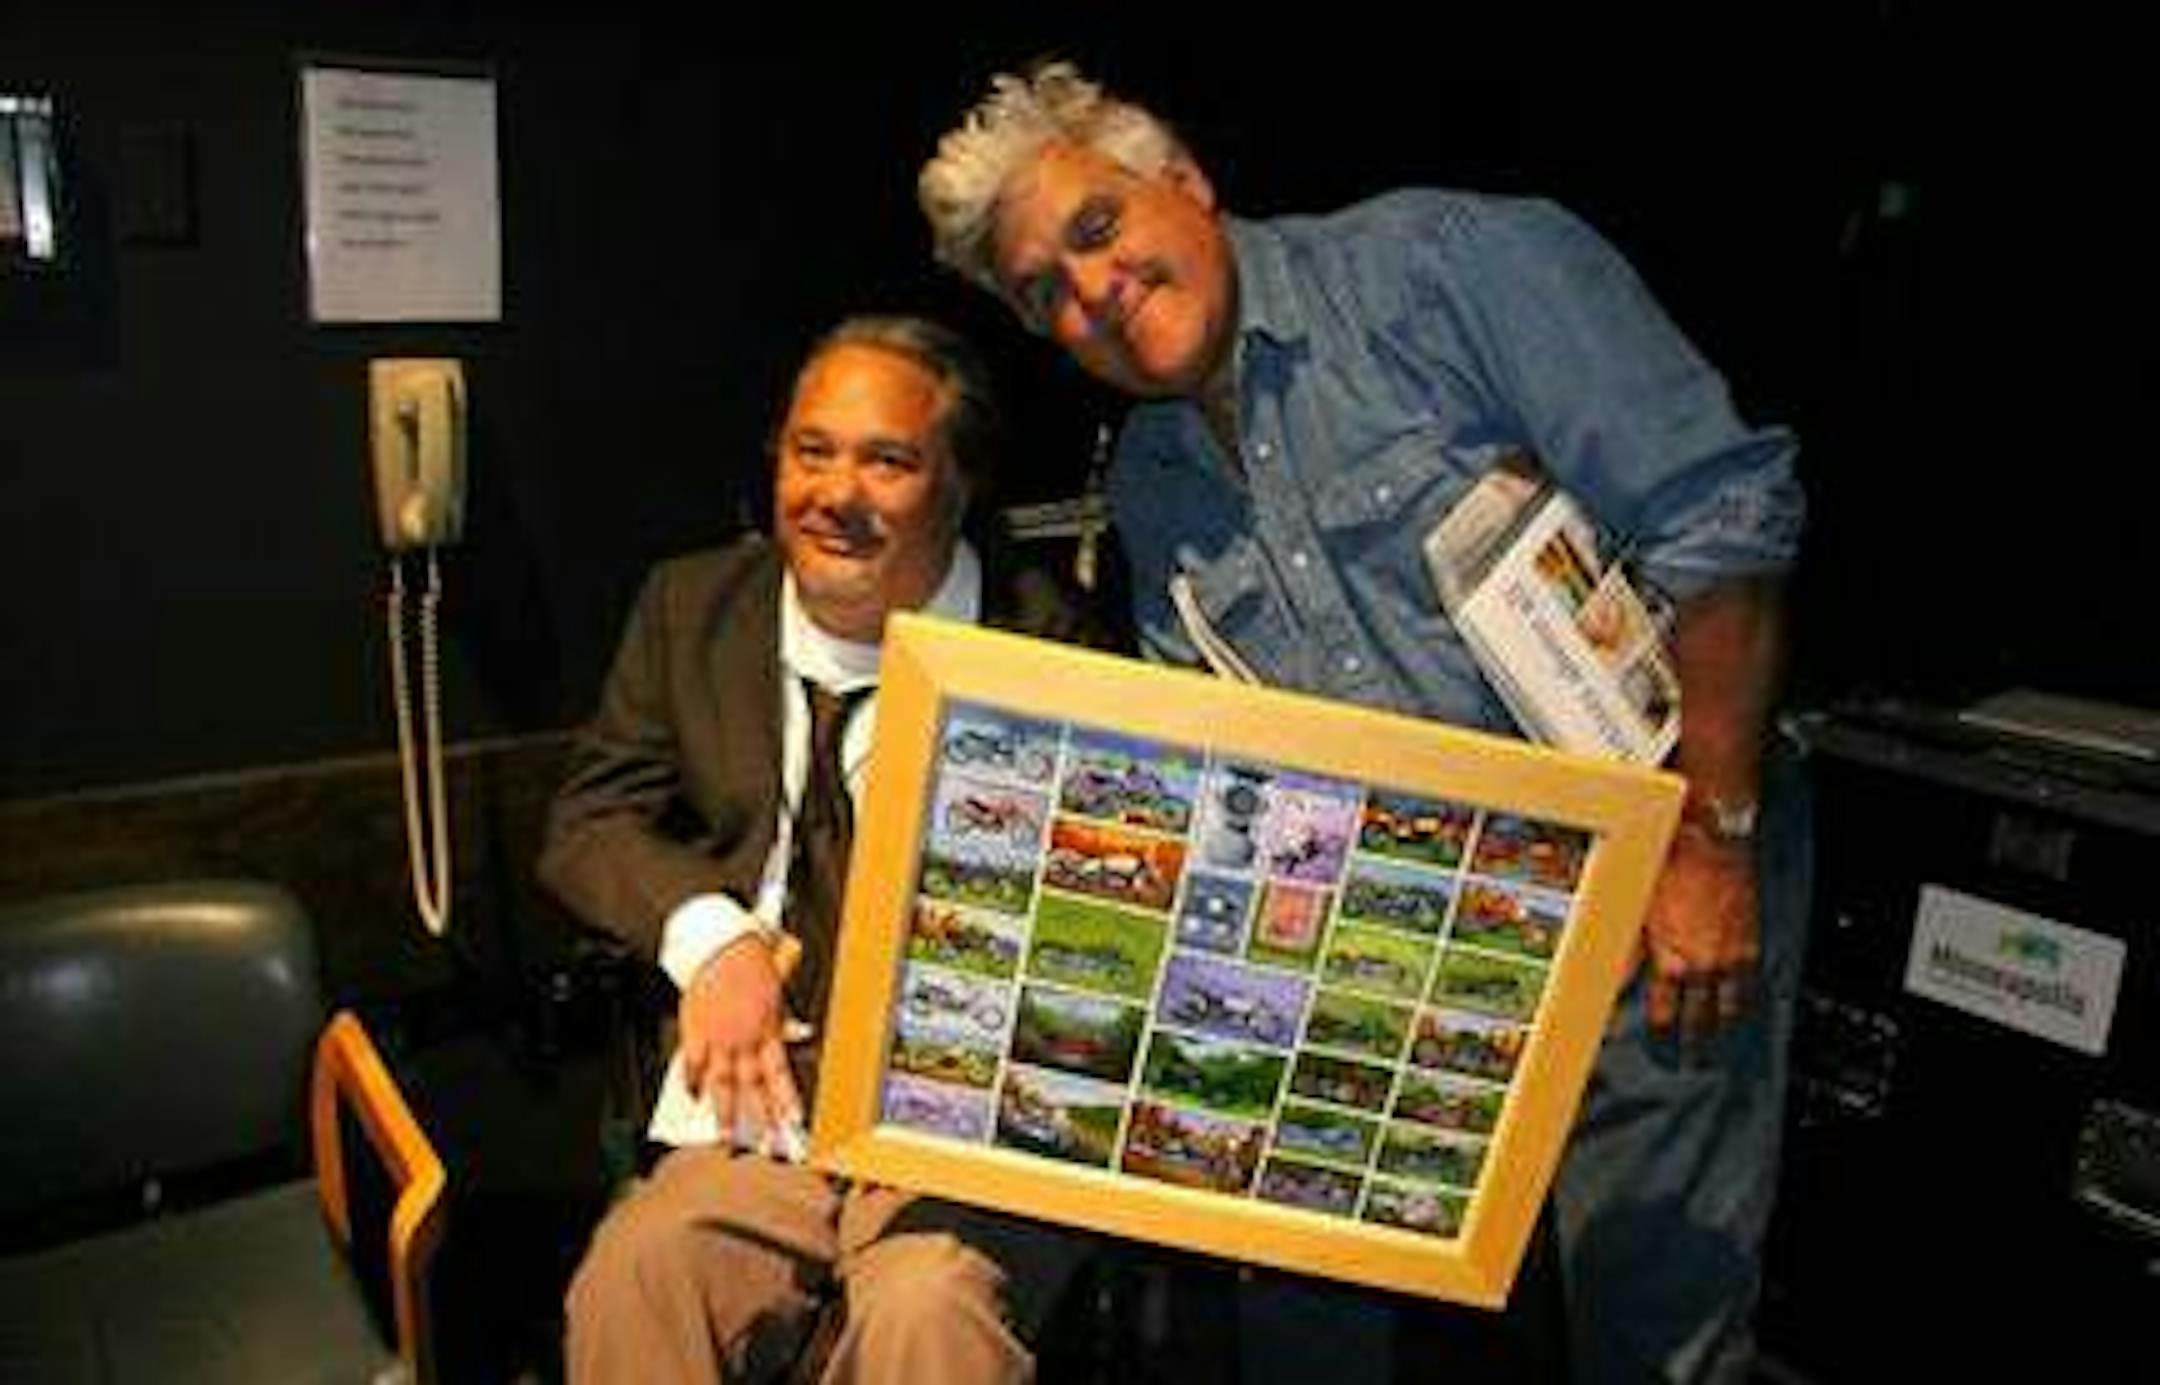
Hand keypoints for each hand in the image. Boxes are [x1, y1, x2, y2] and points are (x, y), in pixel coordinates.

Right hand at [679, 935, 802, 1149]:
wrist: (719, 945)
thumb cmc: (750, 960)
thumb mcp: (777, 982)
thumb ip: (784, 1007)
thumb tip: (800, 1019)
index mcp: (769, 1030)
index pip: (781, 1074)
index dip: (787, 1100)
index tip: (794, 1122)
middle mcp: (745, 1040)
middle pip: (754, 1087)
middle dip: (762, 1119)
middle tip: (769, 1145)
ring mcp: (719, 1040)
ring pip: (723, 1085)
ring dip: (725, 1114)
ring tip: (726, 1138)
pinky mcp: (695, 1033)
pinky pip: (693, 1065)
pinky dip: (692, 1082)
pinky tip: (693, 1097)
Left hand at [1637, 824, 1759, 1046]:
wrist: (1709, 840)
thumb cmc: (1667, 866)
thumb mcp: (1636, 911)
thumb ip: (1625, 953)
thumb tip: (1607, 981)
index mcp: (1670, 961)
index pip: (1663, 1014)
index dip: (1659, 1030)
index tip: (1658, 1041)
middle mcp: (1702, 967)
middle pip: (1699, 1019)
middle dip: (1693, 1042)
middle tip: (1692, 1059)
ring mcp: (1730, 959)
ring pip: (1730, 1007)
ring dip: (1722, 1026)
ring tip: (1718, 1041)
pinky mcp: (1751, 945)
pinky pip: (1750, 983)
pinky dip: (1745, 998)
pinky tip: (1743, 1006)